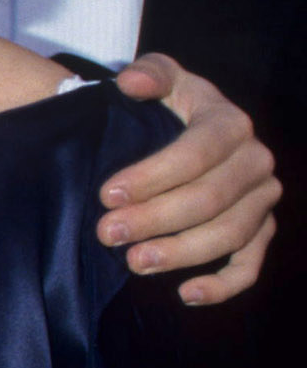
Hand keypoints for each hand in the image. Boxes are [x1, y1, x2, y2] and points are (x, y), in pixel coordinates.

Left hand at [104, 55, 279, 303]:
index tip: (107, 195)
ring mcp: (261, 199)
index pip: (196, 154)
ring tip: (133, 261)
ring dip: (181, 252)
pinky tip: (185, 293)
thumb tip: (131, 83)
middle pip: (210, 199)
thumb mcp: (158, 78)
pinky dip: (224, 284)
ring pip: (230, 234)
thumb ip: (148, 74)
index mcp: (231, 123)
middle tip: (108, 233)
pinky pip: (250, 263)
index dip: (152, 177)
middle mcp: (256, 162)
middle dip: (156, 219)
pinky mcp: (259, 230)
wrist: (183, 128)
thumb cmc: (166, 104)